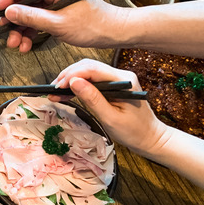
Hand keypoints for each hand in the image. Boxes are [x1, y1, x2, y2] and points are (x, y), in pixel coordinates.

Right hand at [0, 0, 125, 51]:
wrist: (115, 33)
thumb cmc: (94, 25)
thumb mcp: (59, 23)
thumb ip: (32, 17)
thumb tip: (10, 12)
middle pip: (27, 2)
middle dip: (15, 20)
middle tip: (5, 32)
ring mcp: (57, 3)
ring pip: (31, 14)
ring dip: (22, 30)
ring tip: (17, 44)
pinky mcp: (59, 14)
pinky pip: (40, 21)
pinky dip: (32, 32)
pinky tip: (26, 44)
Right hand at [49, 59, 167, 154]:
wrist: (150, 138)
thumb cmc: (134, 132)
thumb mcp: (111, 118)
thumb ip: (93, 99)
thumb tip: (74, 82)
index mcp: (123, 80)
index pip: (93, 69)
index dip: (72, 75)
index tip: (58, 86)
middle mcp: (120, 75)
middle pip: (88, 66)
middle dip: (68, 76)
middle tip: (53, 88)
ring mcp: (115, 79)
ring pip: (87, 71)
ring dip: (70, 79)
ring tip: (55, 91)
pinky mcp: (111, 85)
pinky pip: (91, 80)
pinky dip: (76, 85)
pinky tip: (65, 92)